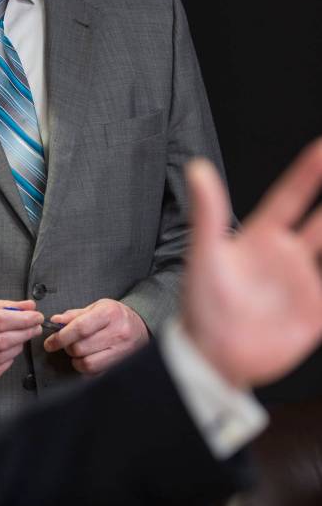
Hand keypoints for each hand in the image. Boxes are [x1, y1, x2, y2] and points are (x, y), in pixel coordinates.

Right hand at [0, 296, 43, 381]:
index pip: (1, 320)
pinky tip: (9, 354)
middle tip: (34, 327)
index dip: (23, 320)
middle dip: (24, 333)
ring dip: (17, 347)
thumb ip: (2, 305)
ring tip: (21, 338)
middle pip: (2, 340)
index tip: (36, 317)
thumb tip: (28, 305)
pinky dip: (6, 363)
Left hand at [44, 299, 148, 373]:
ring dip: (76, 360)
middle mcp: (117, 333)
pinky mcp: (120, 364)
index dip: (61, 337)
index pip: (80, 328)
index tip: (50, 343)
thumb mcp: (96, 307)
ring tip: (78, 352)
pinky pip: (97, 372)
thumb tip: (56, 321)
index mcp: (108, 314)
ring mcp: (120, 351)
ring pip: (88, 363)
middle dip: (67, 348)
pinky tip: (87, 359)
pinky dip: (86, 368)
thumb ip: (74, 315)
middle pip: (81, 347)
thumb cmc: (115, 315)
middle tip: (66, 343)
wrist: (140, 325)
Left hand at [182, 140, 321, 388]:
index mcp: (260, 238)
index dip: (307, 173)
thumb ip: (207, 212)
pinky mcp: (314, 314)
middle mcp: (285, 257)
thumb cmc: (201, 305)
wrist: (211, 358)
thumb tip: (196, 167)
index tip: (321, 147)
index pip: (290, 197)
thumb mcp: (206, 255)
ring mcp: (302, 284)